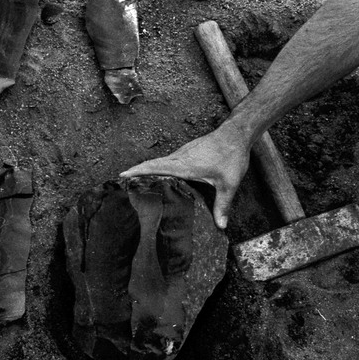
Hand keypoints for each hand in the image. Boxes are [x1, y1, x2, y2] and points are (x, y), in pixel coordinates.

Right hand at [120, 122, 250, 228]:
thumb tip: (221, 225)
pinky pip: (168, 159)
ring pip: (160, 161)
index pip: (154, 167)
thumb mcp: (228, 184)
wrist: (237, 134)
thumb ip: (222, 205)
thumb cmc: (231, 156)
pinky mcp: (188, 151)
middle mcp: (179, 157)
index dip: (137, 171)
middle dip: (137, 172)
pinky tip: (162, 175)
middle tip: (123, 181)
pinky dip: (159, 166)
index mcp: (183, 165)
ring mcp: (183, 152)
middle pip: (152, 164)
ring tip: (137, 180)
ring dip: (148, 168)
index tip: (122, 175)